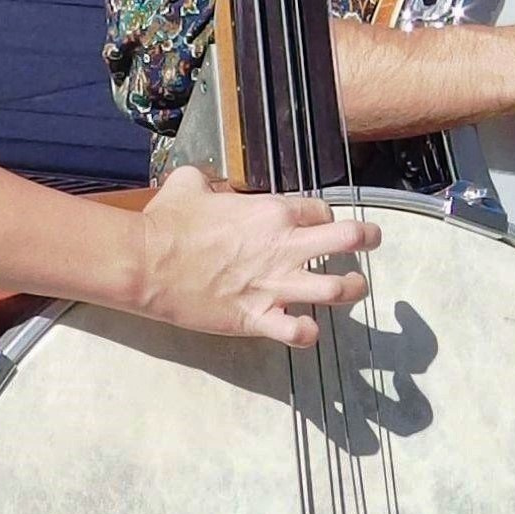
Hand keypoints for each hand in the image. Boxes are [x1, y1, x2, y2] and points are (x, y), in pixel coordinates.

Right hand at [134, 162, 376, 350]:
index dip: (324, 216)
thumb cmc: (166, 222)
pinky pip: (298, 333)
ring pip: (337, 289)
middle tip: (370, 240)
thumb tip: (209, 182)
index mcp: (272, 212)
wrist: (144, 263)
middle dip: (367, 238)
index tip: (318, 224)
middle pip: (349, 238)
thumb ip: (209, 180)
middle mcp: (283, 247)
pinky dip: (308, 333)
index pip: (320, 211)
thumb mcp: (188, 183)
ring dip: (352, 288)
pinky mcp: (257, 318)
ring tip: (353, 287)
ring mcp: (274, 285)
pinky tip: (305, 329)